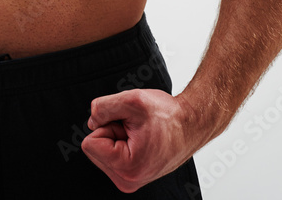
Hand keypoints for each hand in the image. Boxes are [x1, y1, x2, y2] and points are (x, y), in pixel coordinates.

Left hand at [81, 89, 205, 192]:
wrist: (192, 123)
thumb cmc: (169, 115)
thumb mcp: (132, 100)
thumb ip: (102, 108)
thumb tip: (91, 121)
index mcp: (127, 168)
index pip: (90, 143)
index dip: (107, 126)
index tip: (130, 126)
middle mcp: (127, 180)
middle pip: (95, 149)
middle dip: (112, 132)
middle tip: (136, 129)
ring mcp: (130, 180)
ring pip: (103, 151)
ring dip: (118, 137)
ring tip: (140, 134)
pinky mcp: (132, 176)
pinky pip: (112, 154)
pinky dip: (123, 143)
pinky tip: (142, 140)